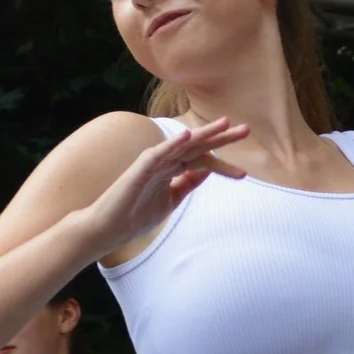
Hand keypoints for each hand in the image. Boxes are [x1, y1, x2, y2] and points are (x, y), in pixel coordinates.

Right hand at [80, 116, 248, 256]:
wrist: (106, 229)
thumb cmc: (135, 216)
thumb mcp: (171, 200)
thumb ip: (187, 184)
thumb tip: (207, 170)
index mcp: (171, 170)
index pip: (202, 161)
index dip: (223, 166)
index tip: (243, 174)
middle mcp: (164, 162)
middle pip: (197, 146)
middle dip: (221, 138)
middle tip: (246, 130)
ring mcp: (152, 163)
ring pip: (182, 144)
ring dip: (204, 133)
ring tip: (225, 123)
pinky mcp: (139, 169)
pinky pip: (159, 153)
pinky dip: (173, 144)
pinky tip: (187, 135)